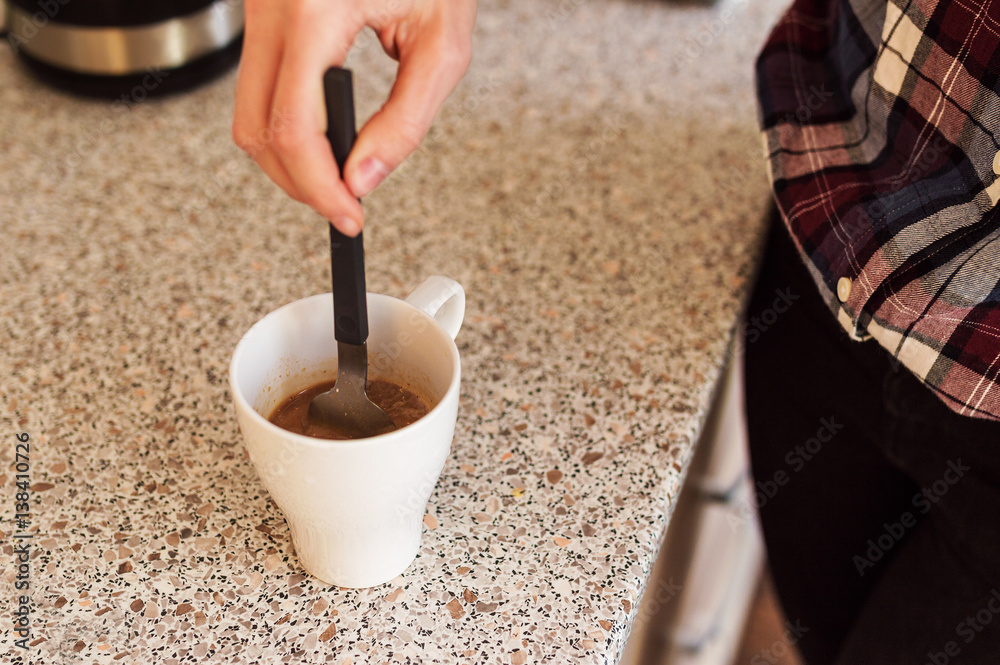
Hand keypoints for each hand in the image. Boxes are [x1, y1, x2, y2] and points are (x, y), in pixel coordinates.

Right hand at [233, 0, 476, 235]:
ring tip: (336, 174)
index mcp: (316, 8)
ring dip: (286, 157)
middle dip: (297, 182)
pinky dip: (284, 124)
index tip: (348, 215)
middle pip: (255, 128)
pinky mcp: (261, 12)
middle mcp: (273, 6)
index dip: (318, 185)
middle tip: (342, 204)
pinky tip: (321, 135)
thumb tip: (363, 179)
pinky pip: (254, 85)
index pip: (293, 126)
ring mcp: (258, 7)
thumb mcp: (441, 47)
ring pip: (246, 112)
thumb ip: (404, 122)